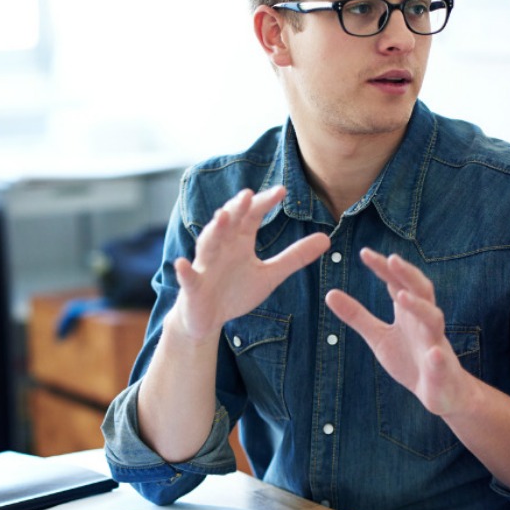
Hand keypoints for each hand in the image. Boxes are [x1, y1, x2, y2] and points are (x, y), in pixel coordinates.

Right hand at [172, 186, 329, 340]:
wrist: (206, 318)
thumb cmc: (235, 291)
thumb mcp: (270, 275)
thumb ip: (294, 257)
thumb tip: (326, 238)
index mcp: (239, 242)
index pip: (252, 217)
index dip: (264, 203)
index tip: (282, 190)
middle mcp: (221, 248)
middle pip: (229, 223)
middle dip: (237, 209)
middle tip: (249, 194)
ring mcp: (204, 266)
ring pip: (207, 244)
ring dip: (213, 230)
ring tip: (221, 217)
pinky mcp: (192, 286)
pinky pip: (187, 277)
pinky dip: (184, 270)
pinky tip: (182, 264)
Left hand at [325, 248, 472, 416]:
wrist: (441, 392)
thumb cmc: (410, 360)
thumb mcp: (379, 337)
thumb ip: (357, 316)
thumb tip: (330, 293)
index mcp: (409, 313)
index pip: (397, 283)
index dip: (383, 268)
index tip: (365, 253)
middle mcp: (425, 322)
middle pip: (420, 291)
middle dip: (407, 274)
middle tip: (391, 259)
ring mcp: (435, 344)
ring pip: (433, 319)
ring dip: (420, 307)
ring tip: (401, 297)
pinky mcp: (442, 370)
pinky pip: (441, 362)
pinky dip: (438, 357)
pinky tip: (433, 354)